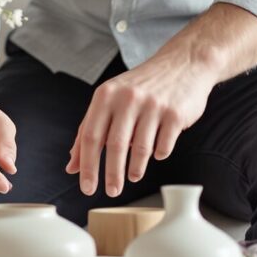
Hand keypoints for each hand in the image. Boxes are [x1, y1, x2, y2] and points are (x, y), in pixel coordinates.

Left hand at [67, 59, 213, 196]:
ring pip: (140, 148)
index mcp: (106, 95)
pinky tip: (156, 155)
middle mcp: (128, 98)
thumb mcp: (110, 99)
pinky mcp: (175, 113)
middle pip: (114, 145)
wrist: (183, 63)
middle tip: (111, 192)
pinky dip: (159, 154)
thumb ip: (90, 129)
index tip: (86, 186)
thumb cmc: (142, 86)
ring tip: (132, 176)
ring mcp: (153, 105)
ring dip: (135, 169)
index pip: (90, 135)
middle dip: (111, 175)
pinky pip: (163, 145)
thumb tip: (72, 166)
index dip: (87, 165)